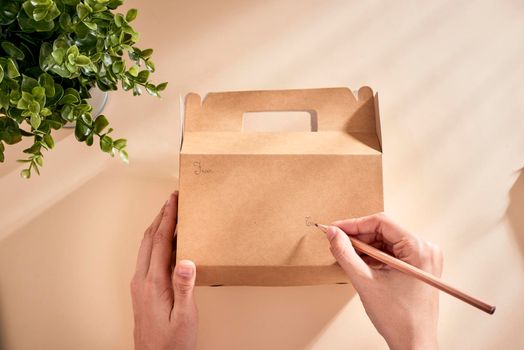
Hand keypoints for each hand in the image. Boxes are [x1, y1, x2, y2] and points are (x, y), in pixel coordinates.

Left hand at [130, 192, 197, 349]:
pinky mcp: (141, 291)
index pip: (160, 241)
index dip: (168, 218)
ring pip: (146, 247)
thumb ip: (185, 288)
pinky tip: (165, 243)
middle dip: (161, 216)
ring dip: (156, 227)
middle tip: (171, 199)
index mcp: (153, 283)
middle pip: (149, 239)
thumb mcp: (184, 317)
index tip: (174, 200)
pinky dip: (156, 242)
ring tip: (168, 214)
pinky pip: (147, 257)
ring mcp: (139, 285)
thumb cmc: (172, 342)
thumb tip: (186, 260)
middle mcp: (142, 281)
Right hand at [326, 213, 442, 349]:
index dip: (354, 224)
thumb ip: (345, 253)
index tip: (335, 228)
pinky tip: (361, 264)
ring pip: (386, 242)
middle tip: (337, 242)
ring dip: (365, 247)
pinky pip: (392, 253)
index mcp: (419, 249)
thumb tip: (333, 233)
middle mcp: (425, 249)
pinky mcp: (418, 267)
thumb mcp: (364, 281)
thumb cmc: (399, 319)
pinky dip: (374, 257)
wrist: (414, 343)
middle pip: (384, 231)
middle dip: (358, 237)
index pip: (381, 222)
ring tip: (348, 256)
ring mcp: (424, 258)